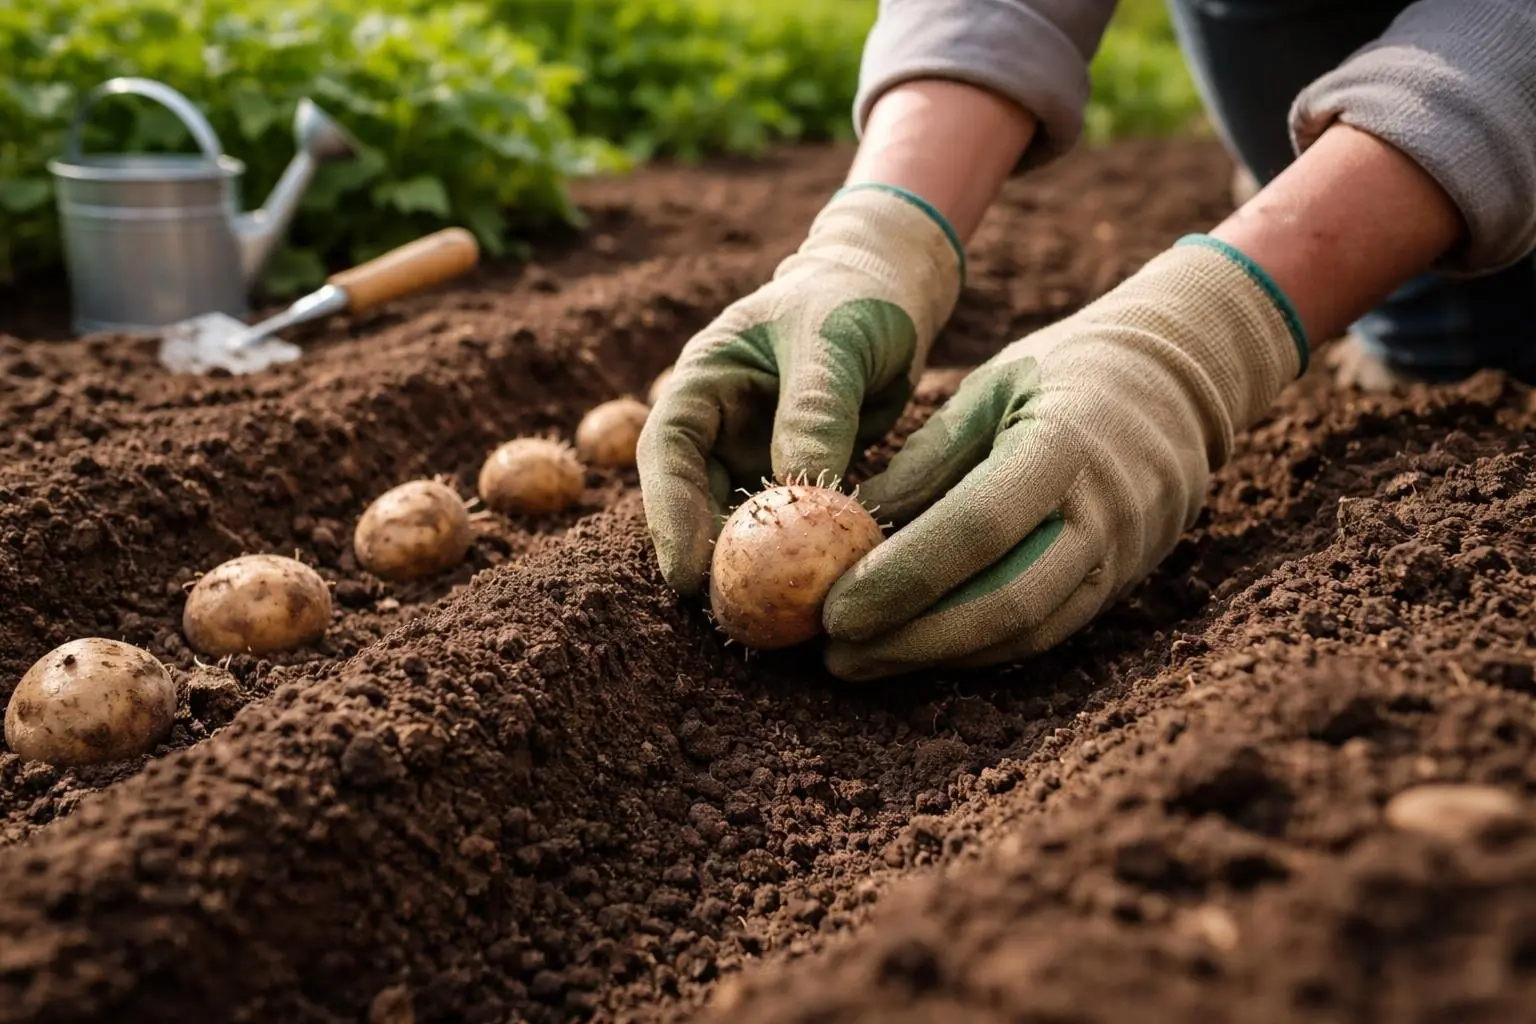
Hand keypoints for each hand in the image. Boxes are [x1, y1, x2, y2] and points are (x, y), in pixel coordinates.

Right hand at [636, 185, 964, 594]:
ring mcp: (752, 454)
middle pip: (694, 501)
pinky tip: (818, 593)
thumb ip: (815, 407)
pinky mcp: (794, 476)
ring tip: (772, 619)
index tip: (685, 573)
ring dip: (751, 567)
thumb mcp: (834, 341)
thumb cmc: (853, 298)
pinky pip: (787, 525)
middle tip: (730, 615)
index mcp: (701, 381)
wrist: (888, 292)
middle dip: (706, 559)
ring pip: (738, 521)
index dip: (668, 516)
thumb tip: (800, 485)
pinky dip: (797, 557)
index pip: (667, 452)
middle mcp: (717, 425)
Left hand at [822, 237, 1308, 679]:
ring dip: (938, 657)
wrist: (1182, 378)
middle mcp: (1104, 511)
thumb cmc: (1068, 369)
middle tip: (834, 655)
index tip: (835, 608)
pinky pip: (1046, 631)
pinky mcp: (1122, 583)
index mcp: (1065, 444)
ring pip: (1026, 631)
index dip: (903, 577)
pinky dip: (977, 649)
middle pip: (1005, 601)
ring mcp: (1123, 555)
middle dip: (912, 639)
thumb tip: (848, 526)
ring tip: (861, 662)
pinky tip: (918, 650)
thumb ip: (927, 459)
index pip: (978, 528)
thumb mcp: (991, 386)